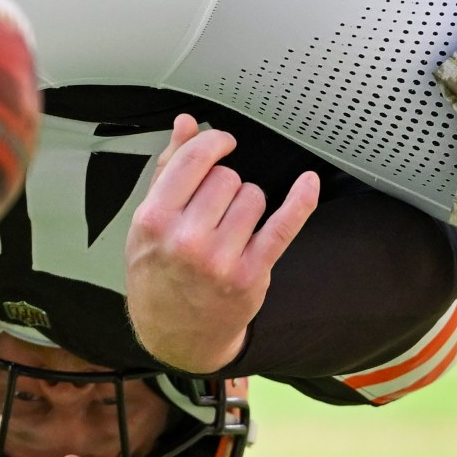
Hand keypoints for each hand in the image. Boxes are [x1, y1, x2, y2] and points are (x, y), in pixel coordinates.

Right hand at [124, 115, 319, 373]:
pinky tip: (308, 183)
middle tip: (214, 211)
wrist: (174, 333)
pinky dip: (300, 202)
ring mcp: (220, 259)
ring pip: (254, 196)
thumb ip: (168, 169)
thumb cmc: (158, 274)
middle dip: (225, 185)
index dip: (214, 143)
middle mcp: (186, 240)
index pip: (193, 159)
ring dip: (248, 204)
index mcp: (154, 219)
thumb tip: (186, 123)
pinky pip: (283, 226)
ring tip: (230, 228)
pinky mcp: (251, 273)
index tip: (223, 144)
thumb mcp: (148, 222)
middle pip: (227, 177)